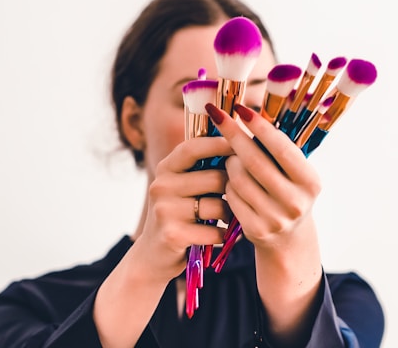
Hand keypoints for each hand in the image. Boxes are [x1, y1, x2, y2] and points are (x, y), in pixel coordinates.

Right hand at [137, 137, 232, 281]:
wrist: (154, 254)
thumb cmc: (179, 213)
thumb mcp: (183, 185)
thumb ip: (204, 165)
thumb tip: (241, 142)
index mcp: (166, 168)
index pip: (194, 147)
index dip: (220, 144)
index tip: (244, 146)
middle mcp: (162, 186)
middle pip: (215, 178)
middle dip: (234, 188)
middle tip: (241, 196)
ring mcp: (165, 211)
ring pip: (218, 206)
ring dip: (230, 214)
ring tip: (228, 217)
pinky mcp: (173, 235)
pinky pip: (214, 230)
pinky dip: (223, 234)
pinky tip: (219, 234)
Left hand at [205, 103, 321, 248]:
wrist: (288, 238)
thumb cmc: (287, 191)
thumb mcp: (294, 172)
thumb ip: (277, 149)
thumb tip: (247, 114)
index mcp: (310, 181)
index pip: (280, 148)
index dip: (259, 126)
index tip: (240, 108)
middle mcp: (295, 202)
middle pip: (254, 161)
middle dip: (233, 135)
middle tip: (219, 117)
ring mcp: (275, 218)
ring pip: (238, 178)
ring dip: (230, 162)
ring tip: (234, 160)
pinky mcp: (256, 230)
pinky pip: (231, 196)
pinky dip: (228, 184)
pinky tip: (233, 183)